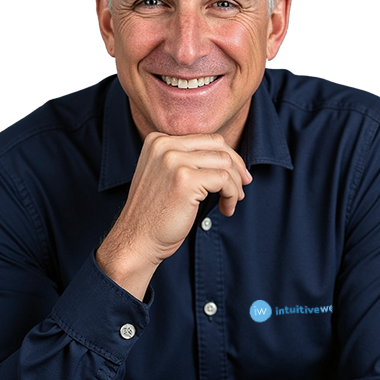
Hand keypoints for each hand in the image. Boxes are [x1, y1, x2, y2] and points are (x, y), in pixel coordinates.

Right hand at [96, 132, 251, 299]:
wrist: (136, 240)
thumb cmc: (154, 214)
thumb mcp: (165, 175)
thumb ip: (186, 160)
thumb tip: (227, 157)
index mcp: (158, 140)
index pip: (206, 138)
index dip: (227, 156)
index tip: (236, 175)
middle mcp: (165, 145)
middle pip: (218, 146)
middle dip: (236, 167)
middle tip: (243, 187)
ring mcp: (174, 160)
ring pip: (224, 162)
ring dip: (235, 185)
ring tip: (230, 202)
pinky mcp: (185, 179)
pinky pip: (224, 180)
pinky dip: (231, 196)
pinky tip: (225, 209)